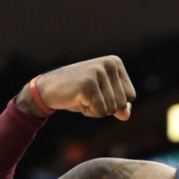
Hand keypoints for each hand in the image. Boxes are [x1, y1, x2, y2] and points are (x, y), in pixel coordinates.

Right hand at [16, 56, 136, 120]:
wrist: (47, 89)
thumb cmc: (78, 93)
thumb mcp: (103, 98)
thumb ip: (119, 106)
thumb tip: (126, 114)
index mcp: (115, 63)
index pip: (131, 96)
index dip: (114, 102)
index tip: (97, 93)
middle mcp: (109, 64)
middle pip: (123, 104)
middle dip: (105, 107)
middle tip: (87, 96)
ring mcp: (99, 72)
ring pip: (112, 109)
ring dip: (96, 109)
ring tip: (82, 97)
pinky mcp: (89, 84)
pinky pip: (101, 111)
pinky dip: (89, 112)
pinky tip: (77, 100)